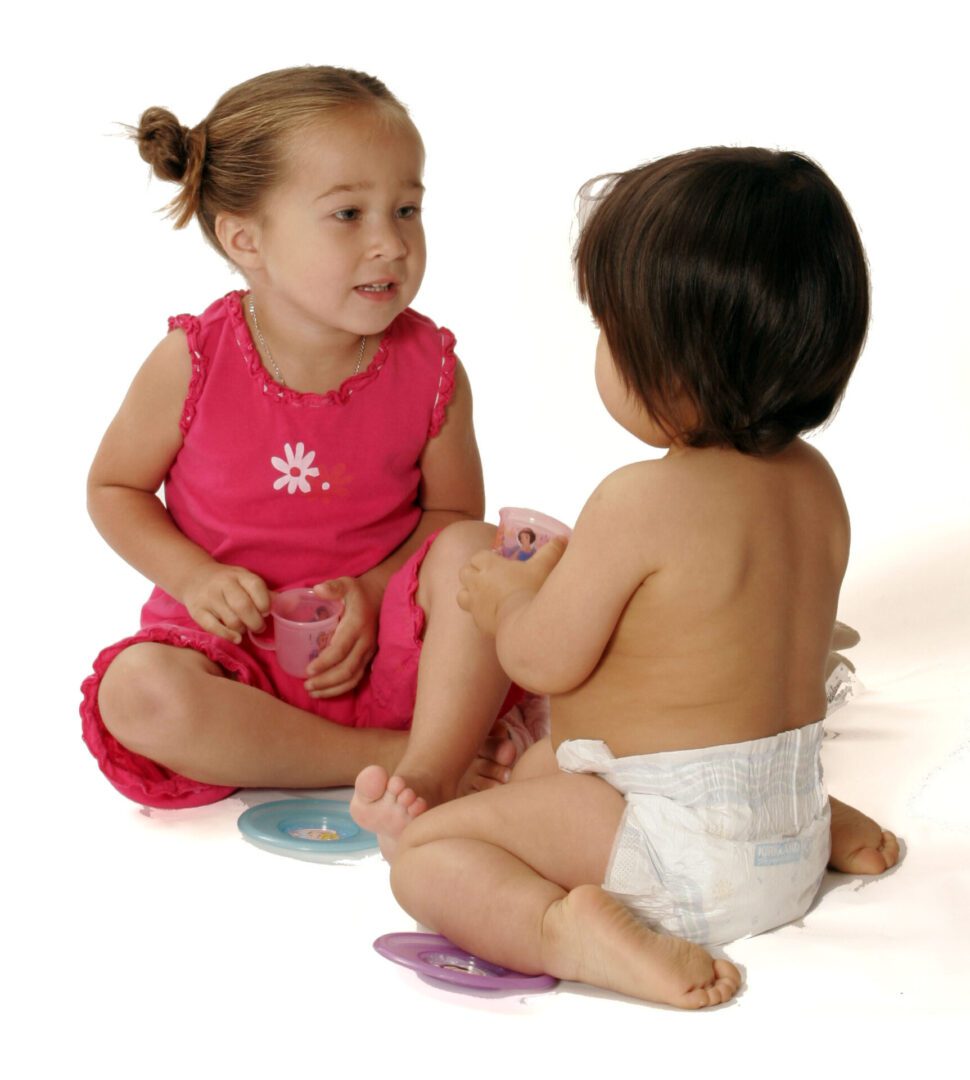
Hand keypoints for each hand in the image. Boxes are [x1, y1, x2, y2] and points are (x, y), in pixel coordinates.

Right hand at [182, 562, 270, 642]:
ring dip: (243, 629)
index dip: (265, 603)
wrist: (195, 577)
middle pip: (243, 607)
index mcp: (239, 575)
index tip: (266, 612)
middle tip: (259, 627)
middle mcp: (223, 584)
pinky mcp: (198, 611)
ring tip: (245, 628)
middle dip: (256, 622)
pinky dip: (228, 636)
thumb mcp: (247, 581)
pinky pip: (214, 628)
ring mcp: (209, 598)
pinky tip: (236, 637)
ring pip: (231, 620)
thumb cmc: (228, 583)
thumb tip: (292, 605)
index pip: (256, 586)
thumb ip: (266, 594)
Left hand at [305, 576, 379, 697]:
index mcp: (357, 626)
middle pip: (346, 669)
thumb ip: (333, 587)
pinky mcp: (368, 658)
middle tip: (306, 685)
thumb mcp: (346, 583)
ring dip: (333, 689)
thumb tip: (317, 590)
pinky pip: (357, 678)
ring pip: (352, 678)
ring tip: (313, 692)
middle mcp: (365, 642)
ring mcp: (368, 652)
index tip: (308, 670)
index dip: (325, 662)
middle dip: (326, 681)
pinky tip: (325, 691)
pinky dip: (341, 688)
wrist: (379, 598)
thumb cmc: (356, 593)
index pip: (341, 649)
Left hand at [458, 537, 565, 635]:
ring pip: (461, 594)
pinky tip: (493, 614)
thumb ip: (552, 551)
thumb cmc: (532, 590)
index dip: (485, 558)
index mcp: (489, 565)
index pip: (477, 556)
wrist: (525, 626)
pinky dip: (479, 612)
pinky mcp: (478, 622)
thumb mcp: (544, 567)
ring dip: (470, 593)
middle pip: (465, 572)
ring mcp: (475, 604)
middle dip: (474, 573)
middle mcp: (477, 582)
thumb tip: (562, 538)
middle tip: (489, 577)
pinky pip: (472, 614)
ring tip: (485, 595)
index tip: (497, 562)